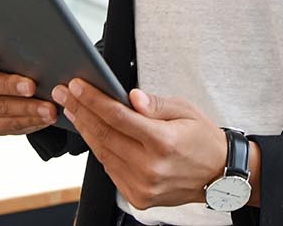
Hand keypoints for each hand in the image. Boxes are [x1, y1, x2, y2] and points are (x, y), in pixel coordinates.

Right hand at [0, 44, 58, 135]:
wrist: (20, 87)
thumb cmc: (19, 60)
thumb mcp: (16, 51)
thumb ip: (19, 48)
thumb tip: (41, 43)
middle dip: (9, 85)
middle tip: (32, 86)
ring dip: (26, 108)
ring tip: (48, 108)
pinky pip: (6, 125)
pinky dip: (29, 121)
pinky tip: (45, 117)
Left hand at [51, 80, 231, 209]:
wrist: (218, 175)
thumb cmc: (203, 139)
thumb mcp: (185, 110)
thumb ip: (155, 104)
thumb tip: (130, 97)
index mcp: (163, 142)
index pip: (117, 116)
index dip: (93, 99)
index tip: (77, 86)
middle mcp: (150, 167)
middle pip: (104, 134)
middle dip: (80, 110)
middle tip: (65, 93)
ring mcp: (142, 185)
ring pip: (103, 153)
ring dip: (85, 130)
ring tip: (74, 110)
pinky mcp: (138, 197)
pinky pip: (111, 170)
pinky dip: (100, 150)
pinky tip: (94, 133)